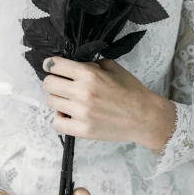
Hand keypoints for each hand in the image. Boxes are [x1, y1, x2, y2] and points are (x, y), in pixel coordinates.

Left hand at [41, 54, 161, 144]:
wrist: (144, 117)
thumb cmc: (131, 90)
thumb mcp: (113, 67)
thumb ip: (92, 64)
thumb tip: (75, 66)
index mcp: (90, 74)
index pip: (55, 65)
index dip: (51, 64)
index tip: (52, 66)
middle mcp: (82, 92)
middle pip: (48, 84)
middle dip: (53, 81)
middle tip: (61, 84)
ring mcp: (81, 113)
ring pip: (51, 102)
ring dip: (58, 99)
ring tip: (69, 100)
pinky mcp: (82, 130)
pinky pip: (57, 123)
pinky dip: (60, 118)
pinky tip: (69, 114)